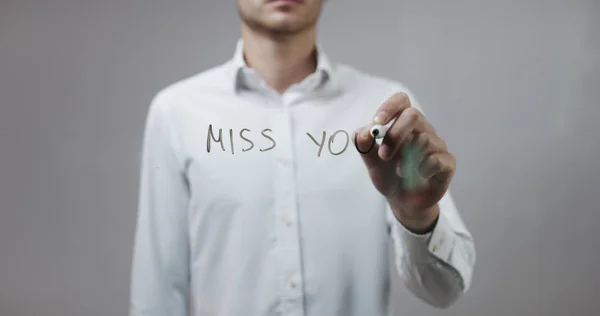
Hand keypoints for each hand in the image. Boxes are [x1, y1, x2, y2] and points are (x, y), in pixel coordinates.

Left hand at [354, 92, 455, 232]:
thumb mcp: (370, 160)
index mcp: (403, 124)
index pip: (401, 100)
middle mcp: (423, 129)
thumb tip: (363, 132)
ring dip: (406, 159)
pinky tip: (418, 176)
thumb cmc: (388, 175)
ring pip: (424, 139)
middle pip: (413, 115)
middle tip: (383, 156)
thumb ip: (363, 144)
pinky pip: (436, 160)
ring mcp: (437, 145)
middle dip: (395, 135)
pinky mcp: (447, 163)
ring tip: (400, 172)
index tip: (376, 123)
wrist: (403, 202)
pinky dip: (422, 170)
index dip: (389, 107)